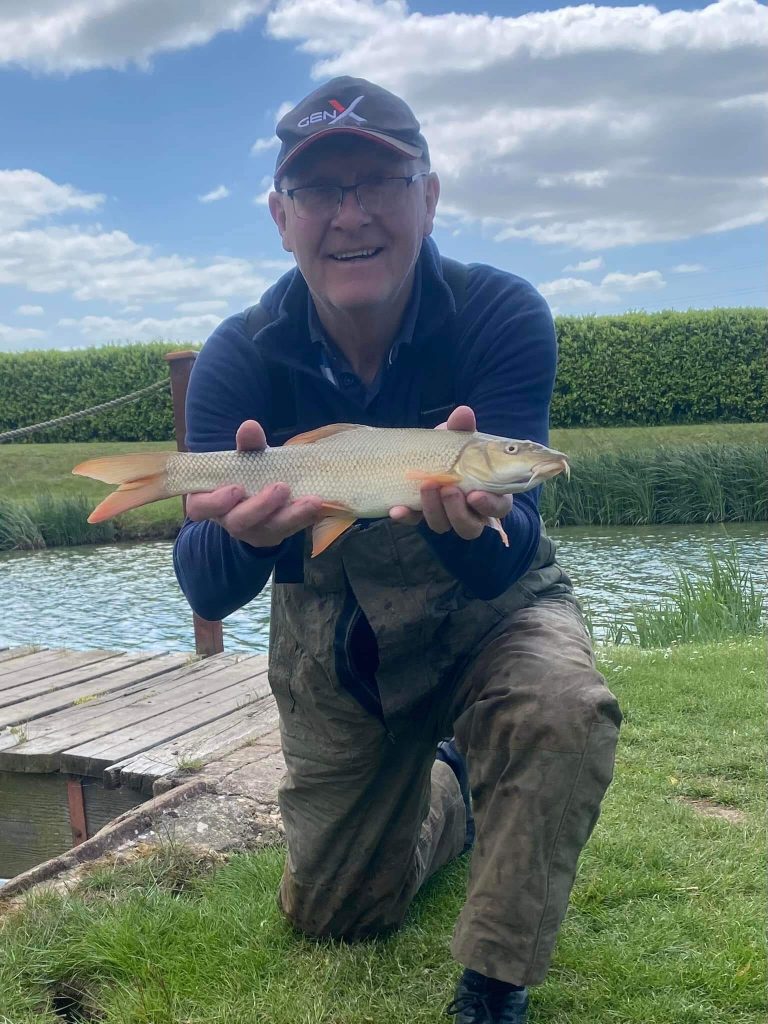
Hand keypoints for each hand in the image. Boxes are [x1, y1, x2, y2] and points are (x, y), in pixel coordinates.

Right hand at [185, 420, 323, 547]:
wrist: (262, 502)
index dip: (214, 502)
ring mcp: (254, 532)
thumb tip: (250, 426)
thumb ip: (247, 446)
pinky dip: (306, 516)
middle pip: (240, 522)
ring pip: (270, 529)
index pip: (200, 508)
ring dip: (292, 514)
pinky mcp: (277, 535)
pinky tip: (319, 504)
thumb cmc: (246, 476)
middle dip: (261, 506)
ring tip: (312, 500)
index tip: (235, 488)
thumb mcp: (245, 460)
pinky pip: (292, 530)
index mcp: (210, 502)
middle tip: (281, 487)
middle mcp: (230, 521)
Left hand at [389, 406, 512, 539]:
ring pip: (443, 526)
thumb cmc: (453, 450)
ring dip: (434, 509)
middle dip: (457, 511)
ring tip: (426, 485)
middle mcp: (469, 512)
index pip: (498, 508)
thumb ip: (462, 428)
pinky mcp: (422, 516)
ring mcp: (444, 516)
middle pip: (470, 526)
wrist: (427, 456)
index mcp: (489, 493)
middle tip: (448, 489)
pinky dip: (407, 516)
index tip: (475, 494)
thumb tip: (463, 412)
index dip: (489, 505)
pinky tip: (397, 509)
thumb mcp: (458, 438)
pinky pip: (415, 522)